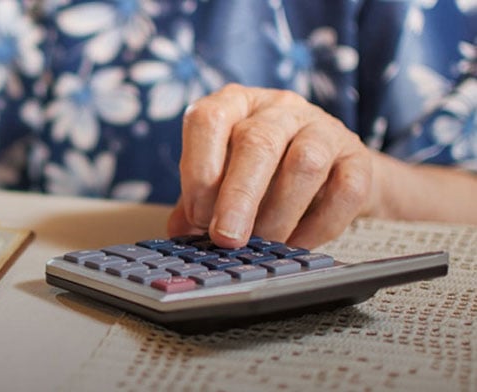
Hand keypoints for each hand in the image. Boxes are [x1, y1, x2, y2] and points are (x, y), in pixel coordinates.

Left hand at [167, 84, 374, 248]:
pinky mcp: (357, 157)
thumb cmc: (259, 174)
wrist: (325, 170)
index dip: (199, 169)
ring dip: (279, 213)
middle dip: (238, 197)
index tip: (198, 216)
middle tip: (228, 238)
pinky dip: (318, 226)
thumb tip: (180, 232)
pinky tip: (297, 243)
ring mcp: (322, 127)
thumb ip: (197, 202)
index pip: (209, 120)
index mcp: (234, 104)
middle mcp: (278, 108)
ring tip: (264, 243)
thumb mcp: (220, 179)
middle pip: (258, 142)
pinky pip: (345, 190)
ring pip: (305, 162)